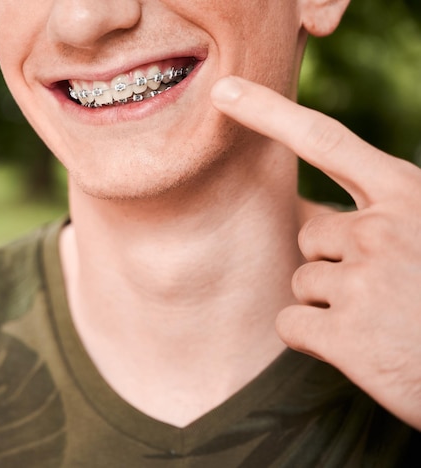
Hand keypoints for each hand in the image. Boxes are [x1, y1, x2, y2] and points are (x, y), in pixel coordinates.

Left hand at [211, 75, 420, 429]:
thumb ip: (376, 215)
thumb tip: (307, 215)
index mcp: (408, 194)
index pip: (324, 139)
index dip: (268, 112)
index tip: (224, 92)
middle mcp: (384, 228)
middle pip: (310, 233)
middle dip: (334, 262)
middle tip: (385, 291)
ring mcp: (365, 280)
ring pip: (301, 280)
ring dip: (330, 303)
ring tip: (382, 321)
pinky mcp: (346, 334)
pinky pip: (290, 323)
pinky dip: (315, 338)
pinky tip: (361, 348)